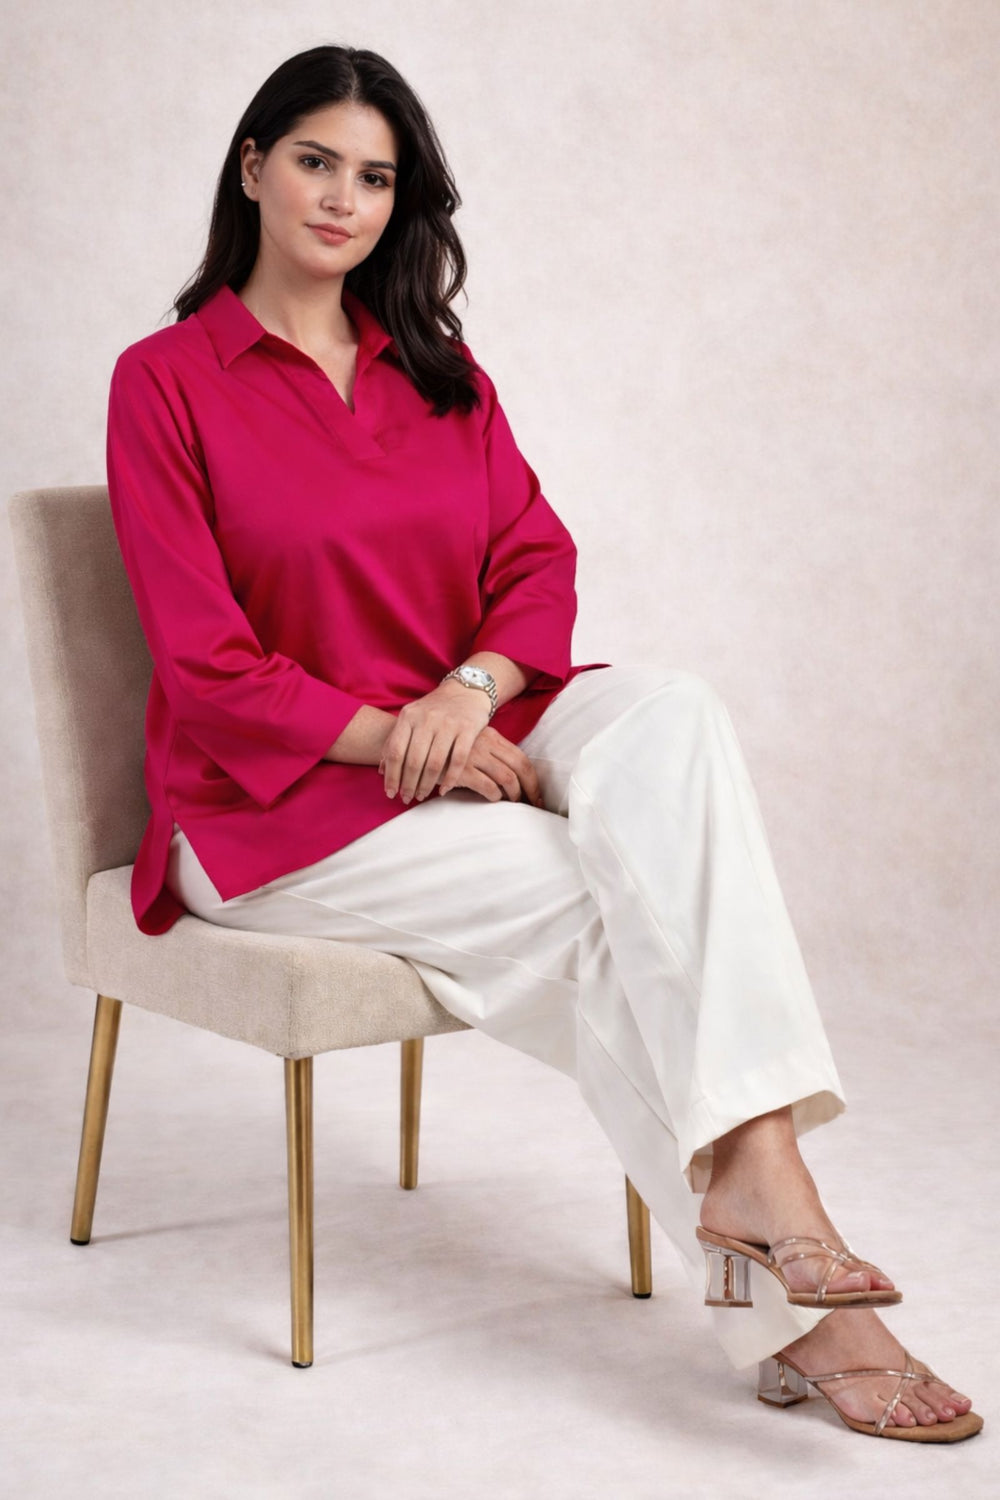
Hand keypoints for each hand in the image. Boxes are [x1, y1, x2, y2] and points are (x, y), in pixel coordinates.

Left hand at [379, 681, 491, 803]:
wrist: (466, 690)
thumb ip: (395, 741)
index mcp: (408, 716)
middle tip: (407, 798)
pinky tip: (444, 789)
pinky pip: (458, 760)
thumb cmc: (434, 709)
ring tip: (421, 795)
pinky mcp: (468, 729)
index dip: (392, 776)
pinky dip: (450, 779)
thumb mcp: (411, 718)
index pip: (396, 751)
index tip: (390, 793)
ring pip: (434, 763)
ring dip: (427, 784)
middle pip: (413, 760)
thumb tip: (381, 770)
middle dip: (408, 784)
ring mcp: (448, 724)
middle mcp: (427, 719)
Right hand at [437, 725, 543, 807]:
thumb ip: (489, 754)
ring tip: (512, 804)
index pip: (522, 757)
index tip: (537, 794)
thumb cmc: (445, 747)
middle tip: (533, 805)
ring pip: (507, 778)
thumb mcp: (471, 742)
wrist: (413, 739)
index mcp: (492, 735)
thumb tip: (511, 778)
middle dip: (530, 789)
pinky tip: (492, 800)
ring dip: (514, 795)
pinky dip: (495, 796)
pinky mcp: (462, 769)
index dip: (533, 778)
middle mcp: (486, 743)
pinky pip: (488, 786)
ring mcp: (474, 755)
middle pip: (520, 767)